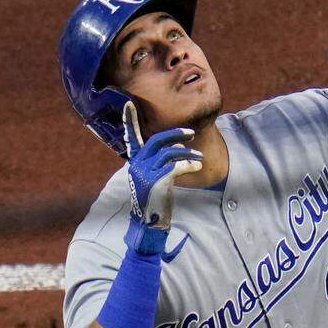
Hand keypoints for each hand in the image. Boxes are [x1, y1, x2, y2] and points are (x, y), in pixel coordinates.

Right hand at [122, 101, 202, 253]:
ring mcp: (146, 173)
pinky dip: (189, 164)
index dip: (129, 121)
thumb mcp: (156, 177)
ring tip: (199, 156)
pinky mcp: (157, 182)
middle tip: (191, 133)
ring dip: (187, 152)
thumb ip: (162, 161)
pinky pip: (176, 166)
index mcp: (135, 162)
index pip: (130, 137)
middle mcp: (137, 165)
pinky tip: (197, 166)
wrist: (150, 223)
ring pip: (169, 153)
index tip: (128, 104)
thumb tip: (179, 146)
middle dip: (175, 134)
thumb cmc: (156, 198)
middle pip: (157, 140)